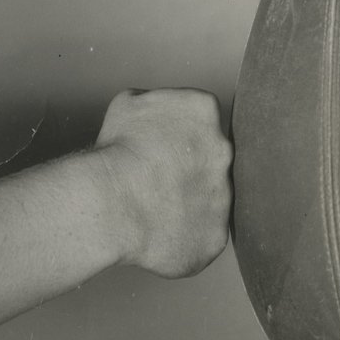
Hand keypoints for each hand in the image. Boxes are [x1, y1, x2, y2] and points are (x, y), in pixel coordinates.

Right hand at [93, 89, 232, 277]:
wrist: (114, 203)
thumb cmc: (116, 152)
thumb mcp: (125, 103)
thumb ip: (152, 101)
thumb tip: (153, 109)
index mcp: (203, 111)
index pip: (198, 117)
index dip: (174, 132)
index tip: (155, 143)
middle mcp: (225, 152)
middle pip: (210, 159)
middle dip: (185, 167)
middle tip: (153, 176)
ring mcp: (224, 197)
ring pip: (207, 200)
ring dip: (184, 202)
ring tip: (149, 207)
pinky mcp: (214, 237)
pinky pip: (199, 237)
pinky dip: (180, 237)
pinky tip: (154, 232)